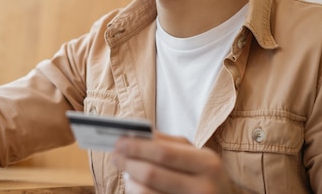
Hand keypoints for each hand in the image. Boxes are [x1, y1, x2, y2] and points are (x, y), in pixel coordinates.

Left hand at [111, 131, 232, 193]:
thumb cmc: (207, 176)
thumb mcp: (198, 156)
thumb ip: (170, 143)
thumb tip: (136, 133)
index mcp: (207, 163)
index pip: (163, 153)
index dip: (137, 147)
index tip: (119, 141)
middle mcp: (203, 188)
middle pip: (152, 174)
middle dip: (128, 162)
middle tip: (115, 155)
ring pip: (146, 193)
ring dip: (129, 181)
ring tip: (125, 171)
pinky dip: (136, 193)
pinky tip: (134, 185)